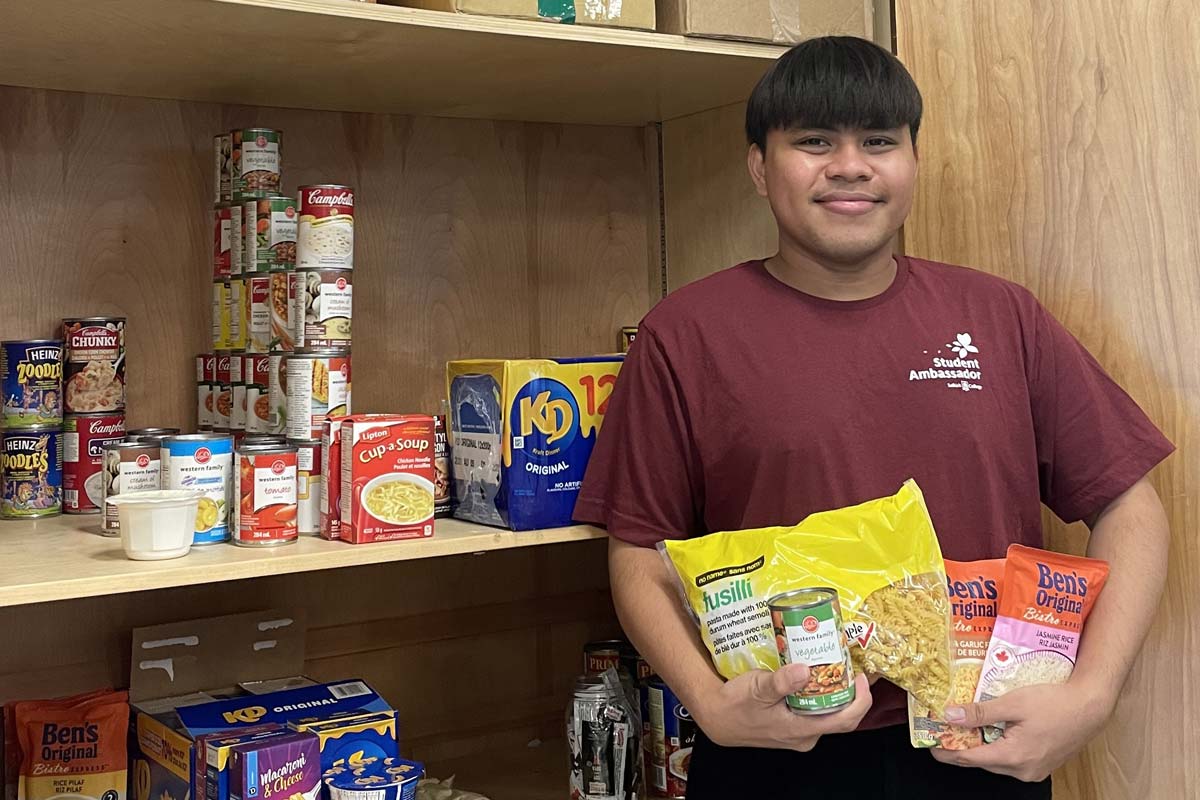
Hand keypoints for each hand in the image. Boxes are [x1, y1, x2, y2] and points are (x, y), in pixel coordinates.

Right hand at [690, 663, 872, 752]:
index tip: (863, 677)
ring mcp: (798, 732)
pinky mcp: (791, 726)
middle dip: (851, 692)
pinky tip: (816, 676)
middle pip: (840, 717)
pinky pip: (815, 711)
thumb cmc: (735, 704)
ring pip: (827, 713)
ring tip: (835, 665)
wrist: (716, 717)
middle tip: (851, 666)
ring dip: (835, 691)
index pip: (844, 721)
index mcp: (800, 730)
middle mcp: (804, 736)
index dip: (860, 700)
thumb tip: (804, 670)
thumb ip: (781, 681)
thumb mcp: (757, 689)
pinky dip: (820, 694)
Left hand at [932, 682, 1113, 781]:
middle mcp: (1024, 770)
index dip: (947, 751)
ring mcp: (1034, 770)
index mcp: (1014, 757)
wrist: (1091, 706)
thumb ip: (980, 712)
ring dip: (980, 746)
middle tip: (944, 732)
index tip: (931, 744)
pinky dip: (997, 746)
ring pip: (996, 761)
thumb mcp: (1013, 703)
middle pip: (982, 761)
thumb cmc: (1056, 702)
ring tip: (964, 729)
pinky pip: (1011, 759)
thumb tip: (951, 716)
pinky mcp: (1041, 764)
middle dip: (961, 747)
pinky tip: (991, 730)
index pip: (970, 759)